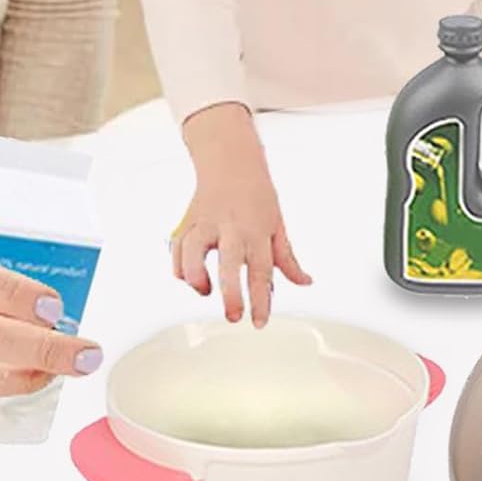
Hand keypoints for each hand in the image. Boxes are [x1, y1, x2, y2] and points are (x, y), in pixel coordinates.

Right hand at [173, 104, 311, 326]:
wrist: (230, 159)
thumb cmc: (256, 192)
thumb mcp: (277, 223)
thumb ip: (287, 258)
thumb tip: (304, 282)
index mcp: (256, 230)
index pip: (261, 271)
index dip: (261, 300)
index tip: (258, 322)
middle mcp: (231, 227)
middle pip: (229, 264)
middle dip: (230, 294)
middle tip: (233, 315)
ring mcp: (206, 223)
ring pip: (193, 252)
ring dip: (196, 277)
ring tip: (204, 291)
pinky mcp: (188, 221)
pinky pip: (177, 248)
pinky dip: (179, 267)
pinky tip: (189, 278)